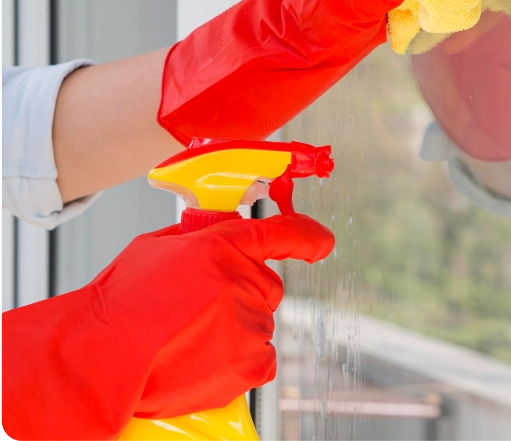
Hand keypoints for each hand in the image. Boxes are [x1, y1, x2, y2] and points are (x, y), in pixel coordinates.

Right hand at [0, 214, 333, 440]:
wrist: (103, 357)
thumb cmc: (121, 304)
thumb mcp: (157, 248)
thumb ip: (198, 240)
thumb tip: (218, 237)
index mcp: (221, 246)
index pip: (280, 233)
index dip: (306, 235)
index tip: (321, 242)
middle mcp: (242, 281)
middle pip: (264, 287)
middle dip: (241, 297)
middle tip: (200, 312)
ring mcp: (249, 323)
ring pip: (257, 324)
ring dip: (233, 332)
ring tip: (189, 340)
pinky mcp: (250, 362)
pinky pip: (259, 359)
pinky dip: (238, 363)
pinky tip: (203, 361)